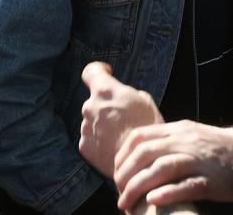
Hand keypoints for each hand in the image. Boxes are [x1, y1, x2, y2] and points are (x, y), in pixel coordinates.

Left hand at [79, 62, 161, 177]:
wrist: (141, 161)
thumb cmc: (147, 127)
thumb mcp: (144, 99)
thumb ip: (125, 92)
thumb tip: (118, 94)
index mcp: (105, 91)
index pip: (90, 71)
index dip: (98, 71)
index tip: (106, 73)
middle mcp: (90, 107)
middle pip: (94, 99)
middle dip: (105, 103)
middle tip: (122, 114)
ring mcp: (85, 127)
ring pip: (92, 119)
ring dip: (103, 122)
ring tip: (120, 133)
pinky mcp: (84, 146)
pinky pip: (91, 136)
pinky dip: (100, 138)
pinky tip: (114, 144)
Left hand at [114, 121, 232, 211]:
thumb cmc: (216, 149)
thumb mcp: (190, 135)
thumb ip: (166, 140)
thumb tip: (137, 153)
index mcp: (178, 130)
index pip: (139, 137)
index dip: (121, 156)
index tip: (116, 173)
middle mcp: (186, 141)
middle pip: (145, 152)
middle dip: (125, 174)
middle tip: (119, 193)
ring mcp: (198, 160)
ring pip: (161, 168)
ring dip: (138, 187)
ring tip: (126, 204)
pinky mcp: (211, 179)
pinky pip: (186, 185)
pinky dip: (167, 193)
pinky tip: (153, 201)